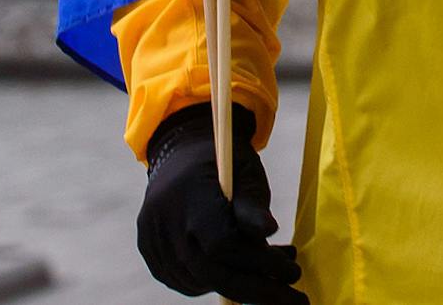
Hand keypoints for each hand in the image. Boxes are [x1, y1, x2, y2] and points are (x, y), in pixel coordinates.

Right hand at [137, 102, 306, 303]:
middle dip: (255, 290)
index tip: (292, 270)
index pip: (222, 244)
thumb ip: (253, 204)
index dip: (259, 262)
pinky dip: (213, 283)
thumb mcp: (246, 172)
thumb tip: (270, 230)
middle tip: (292, 298)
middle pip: (209, 272)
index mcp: (191, 195)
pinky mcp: (149, 248)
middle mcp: (165, 220)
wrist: (181, 151)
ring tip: (274, 277)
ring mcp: (152, 236)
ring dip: (238, 287)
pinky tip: (242, 274)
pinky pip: (182, 279)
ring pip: (197, 280)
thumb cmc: (224, 162)